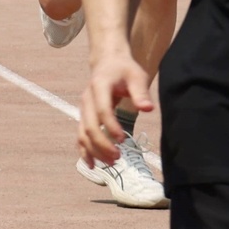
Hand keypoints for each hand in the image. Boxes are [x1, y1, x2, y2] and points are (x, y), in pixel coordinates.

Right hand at [79, 51, 153, 167]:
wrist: (107, 62)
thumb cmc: (124, 70)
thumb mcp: (136, 76)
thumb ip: (141, 92)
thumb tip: (148, 109)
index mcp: (99, 87)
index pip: (102, 111)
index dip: (111, 127)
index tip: (123, 140)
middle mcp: (87, 100)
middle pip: (89, 126)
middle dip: (102, 144)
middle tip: (118, 158)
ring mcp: (83, 109)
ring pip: (83, 134)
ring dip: (94, 151)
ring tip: (112, 163)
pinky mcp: (84, 117)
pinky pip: (80, 136)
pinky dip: (84, 151)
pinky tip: (93, 165)